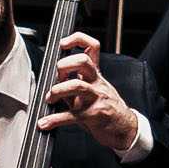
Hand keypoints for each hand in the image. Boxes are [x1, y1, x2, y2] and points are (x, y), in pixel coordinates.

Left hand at [35, 32, 140, 152]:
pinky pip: (71, 116)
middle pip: (82, 62)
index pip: (92, 47)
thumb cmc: (105, 107)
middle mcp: (96, 83)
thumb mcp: (93, 88)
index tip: (62, 44)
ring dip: (58, 90)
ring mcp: (95, 99)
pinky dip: (54, 120)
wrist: (124, 127)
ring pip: (78, 86)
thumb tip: (52, 76)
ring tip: (49, 98)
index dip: (77, 40)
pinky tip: (45, 123)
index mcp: (95, 75)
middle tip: (56, 76)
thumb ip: (74, 80)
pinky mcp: (92, 116)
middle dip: (64, 65)